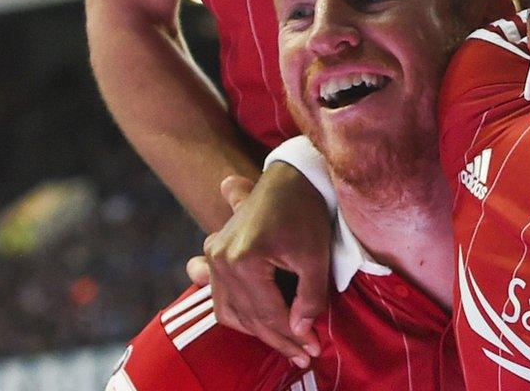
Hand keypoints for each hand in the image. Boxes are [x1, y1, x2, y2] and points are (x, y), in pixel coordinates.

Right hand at [193, 167, 330, 366]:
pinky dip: (240, 315)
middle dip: (278, 339)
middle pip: (249, 316)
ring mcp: (214, 258)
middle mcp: (221, 261)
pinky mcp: (215, 255)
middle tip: (304, 355)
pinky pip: (221, 297)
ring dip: (257, 331)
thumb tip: (299, 332)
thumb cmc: (307, 211)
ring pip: (230, 312)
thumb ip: (309, 297)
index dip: (291, 336)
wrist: (291, 175)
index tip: (312, 351)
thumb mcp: (316, 256)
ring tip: (287, 344)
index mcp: (244, 260)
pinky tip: (259, 325)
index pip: (268, 313)